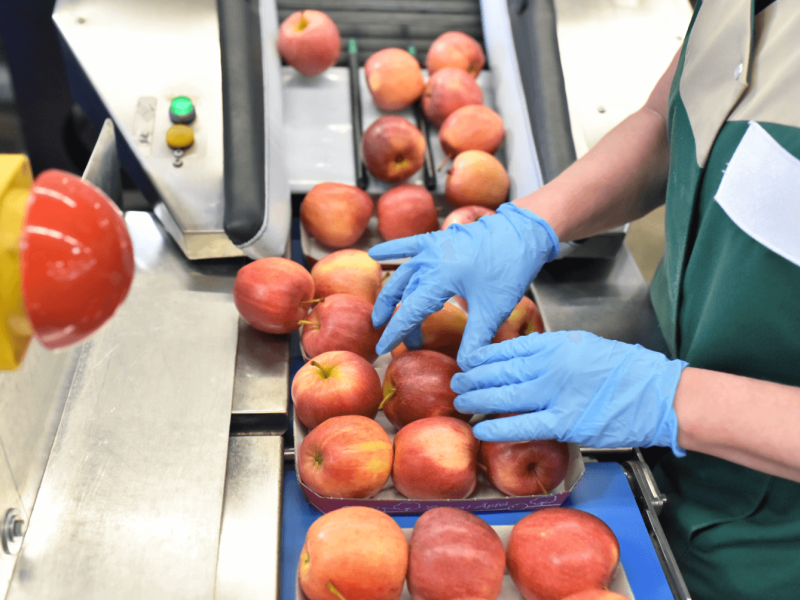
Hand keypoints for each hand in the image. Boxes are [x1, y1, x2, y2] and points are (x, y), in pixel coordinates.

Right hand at [369, 204, 558, 366]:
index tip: (383, 349)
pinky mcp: (439, 238)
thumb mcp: (492, 309)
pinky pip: (409, 244)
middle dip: (395, 318)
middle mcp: (429, 260)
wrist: (523, 233)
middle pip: (404, 295)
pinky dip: (391, 249)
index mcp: (439, 277)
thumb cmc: (508, 269)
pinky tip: (374, 253)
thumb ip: (475, 339)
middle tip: (391, 338)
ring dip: (391, 294)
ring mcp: (432, 247)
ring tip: (383, 314)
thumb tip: (465, 367)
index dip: (395, 332)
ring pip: (403, 274)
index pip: (409, 311)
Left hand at [451, 330, 687, 454]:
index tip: (467, 362)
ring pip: (504, 397)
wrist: (658, 394)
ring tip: (462, 403)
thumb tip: (521, 356)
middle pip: (499, 372)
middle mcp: (550, 366)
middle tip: (457, 383)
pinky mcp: (565, 422)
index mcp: (554, 344)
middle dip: (472, 378)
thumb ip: (551, 351)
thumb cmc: (624, 370)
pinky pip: (523, 426)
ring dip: (478, 400)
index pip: (506, 349)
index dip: (481, 358)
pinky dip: (498, 428)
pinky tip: (481, 429)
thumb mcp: (583, 345)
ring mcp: (556, 394)